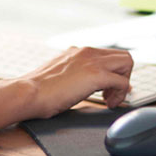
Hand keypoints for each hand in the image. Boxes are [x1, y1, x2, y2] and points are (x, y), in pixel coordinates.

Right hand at [0, 46, 133, 131]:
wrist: (29, 92)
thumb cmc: (38, 90)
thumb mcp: (58, 74)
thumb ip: (72, 73)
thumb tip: (80, 83)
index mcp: (77, 51)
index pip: (108, 54)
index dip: (112, 72)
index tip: (107, 88)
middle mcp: (87, 51)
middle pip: (123, 56)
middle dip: (123, 76)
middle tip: (111, 94)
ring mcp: (92, 61)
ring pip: (127, 63)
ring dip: (123, 83)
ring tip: (109, 99)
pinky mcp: (96, 75)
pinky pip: (122, 82)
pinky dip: (120, 95)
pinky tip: (107, 104)